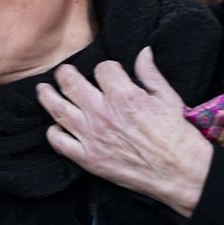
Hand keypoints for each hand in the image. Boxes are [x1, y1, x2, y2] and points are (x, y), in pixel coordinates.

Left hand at [36, 46, 214, 217]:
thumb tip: (143, 52)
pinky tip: (56, 126)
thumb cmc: (177, 135)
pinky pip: (59, 142)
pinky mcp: (88, 158)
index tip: (107, 73)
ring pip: (58, 109)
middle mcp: (103, 113)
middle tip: (62, 72)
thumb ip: (150, 74)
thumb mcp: (168, 98)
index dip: (106, 68)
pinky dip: (53, 132)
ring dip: (47, 96)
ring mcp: (92, 136)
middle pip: (71, 83)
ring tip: (43, 90)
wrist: (180, 172)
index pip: (102, 68)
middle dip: (65, 73)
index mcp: (124, 95)